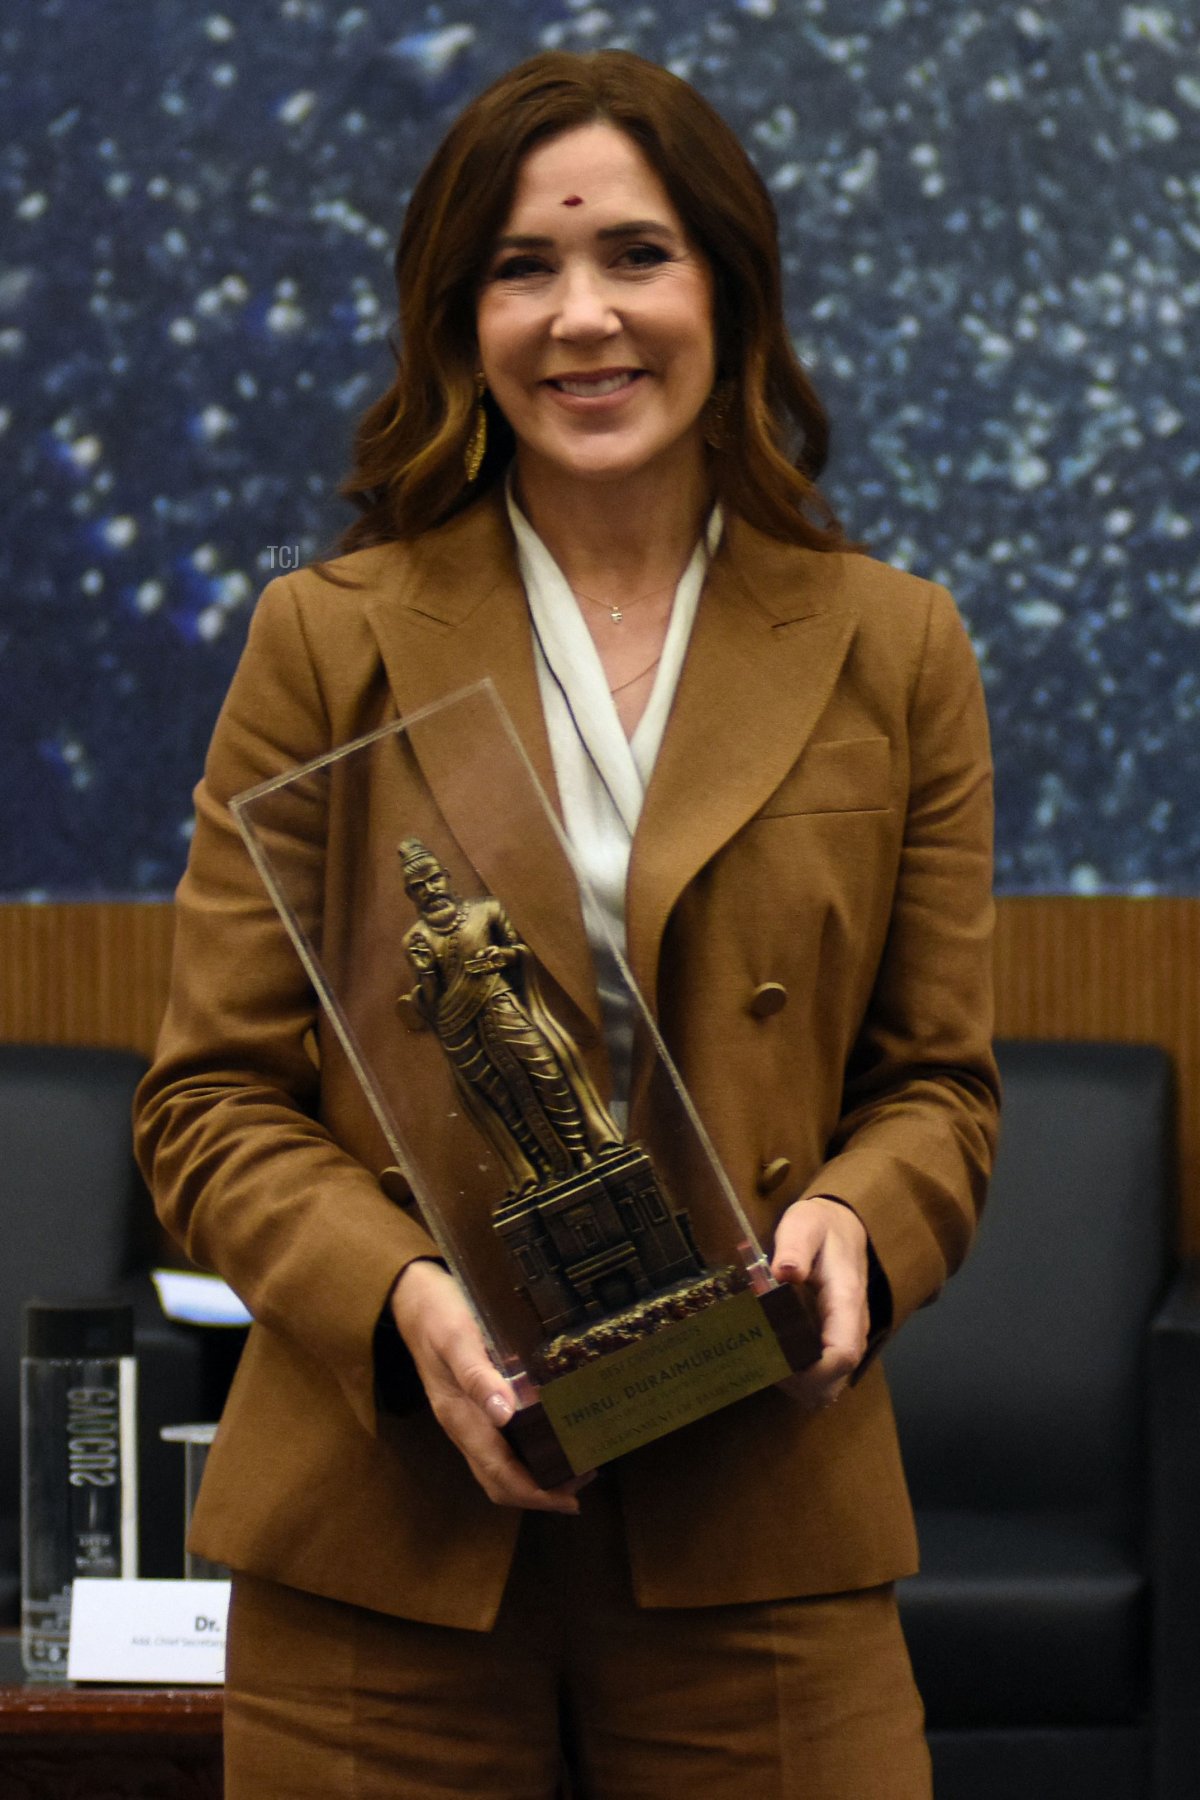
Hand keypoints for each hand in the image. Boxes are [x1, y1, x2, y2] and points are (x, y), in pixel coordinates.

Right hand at [388, 1259, 583, 1513]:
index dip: (535, 1493)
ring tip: (575, 1465)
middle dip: (540, 1491)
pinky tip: (551, 1435)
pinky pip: (499, 1444)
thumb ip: (477, 1376)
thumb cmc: (438, 1315)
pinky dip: (527, 1452)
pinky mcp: (472, 1405)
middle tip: (584, 1481)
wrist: (413, 1296)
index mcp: (459, 1418)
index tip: (571, 1499)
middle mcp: (463, 1426)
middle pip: (500, 1480)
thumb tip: (505, 1415)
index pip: (499, 1474)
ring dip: (535, 1475)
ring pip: (499, 1466)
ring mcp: (466, 1417)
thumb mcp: (457, 1339)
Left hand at [770, 1196, 869, 1410]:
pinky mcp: (836, 1341)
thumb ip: (794, 1246)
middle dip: (798, 1384)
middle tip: (762, 1360)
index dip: (811, 1372)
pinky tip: (775, 1357)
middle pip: (835, 1381)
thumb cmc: (820, 1227)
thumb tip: (784, 1272)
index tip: (776, 1363)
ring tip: (765, 1360)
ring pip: (829, 1386)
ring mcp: (845, 1336)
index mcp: (846, 1301)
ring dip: (797, 1385)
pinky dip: (800, 1379)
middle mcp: (852, 1327)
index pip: (842, 1355)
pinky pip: (824, 1376)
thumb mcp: (803, 1225)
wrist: (842, 1227)